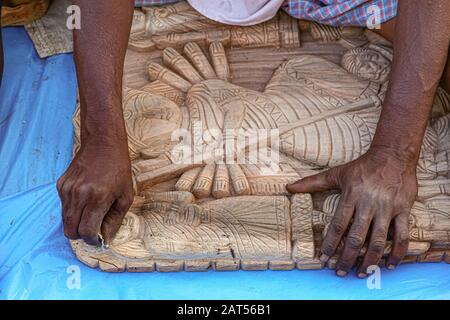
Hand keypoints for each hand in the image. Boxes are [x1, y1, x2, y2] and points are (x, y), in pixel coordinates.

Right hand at [57, 136, 133, 244]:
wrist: (103, 144)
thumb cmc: (118, 169)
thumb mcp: (126, 196)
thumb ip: (115, 220)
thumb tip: (107, 238)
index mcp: (97, 198)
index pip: (86, 231)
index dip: (92, 240)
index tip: (98, 239)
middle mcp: (79, 195)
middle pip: (70, 230)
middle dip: (81, 235)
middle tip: (93, 231)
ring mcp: (67, 189)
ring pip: (65, 220)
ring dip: (76, 223)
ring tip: (91, 213)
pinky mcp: (61, 184)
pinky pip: (63, 206)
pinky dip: (72, 210)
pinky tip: (85, 199)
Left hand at [287, 146, 416, 276]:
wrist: (393, 155)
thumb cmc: (362, 166)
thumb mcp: (336, 173)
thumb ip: (312, 183)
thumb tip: (289, 187)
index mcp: (351, 196)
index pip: (338, 225)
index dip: (330, 244)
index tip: (323, 259)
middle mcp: (368, 204)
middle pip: (356, 237)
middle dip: (347, 258)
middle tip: (340, 272)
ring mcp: (387, 208)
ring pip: (378, 240)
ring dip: (369, 260)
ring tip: (360, 273)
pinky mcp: (403, 210)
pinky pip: (402, 236)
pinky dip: (397, 253)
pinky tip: (389, 265)